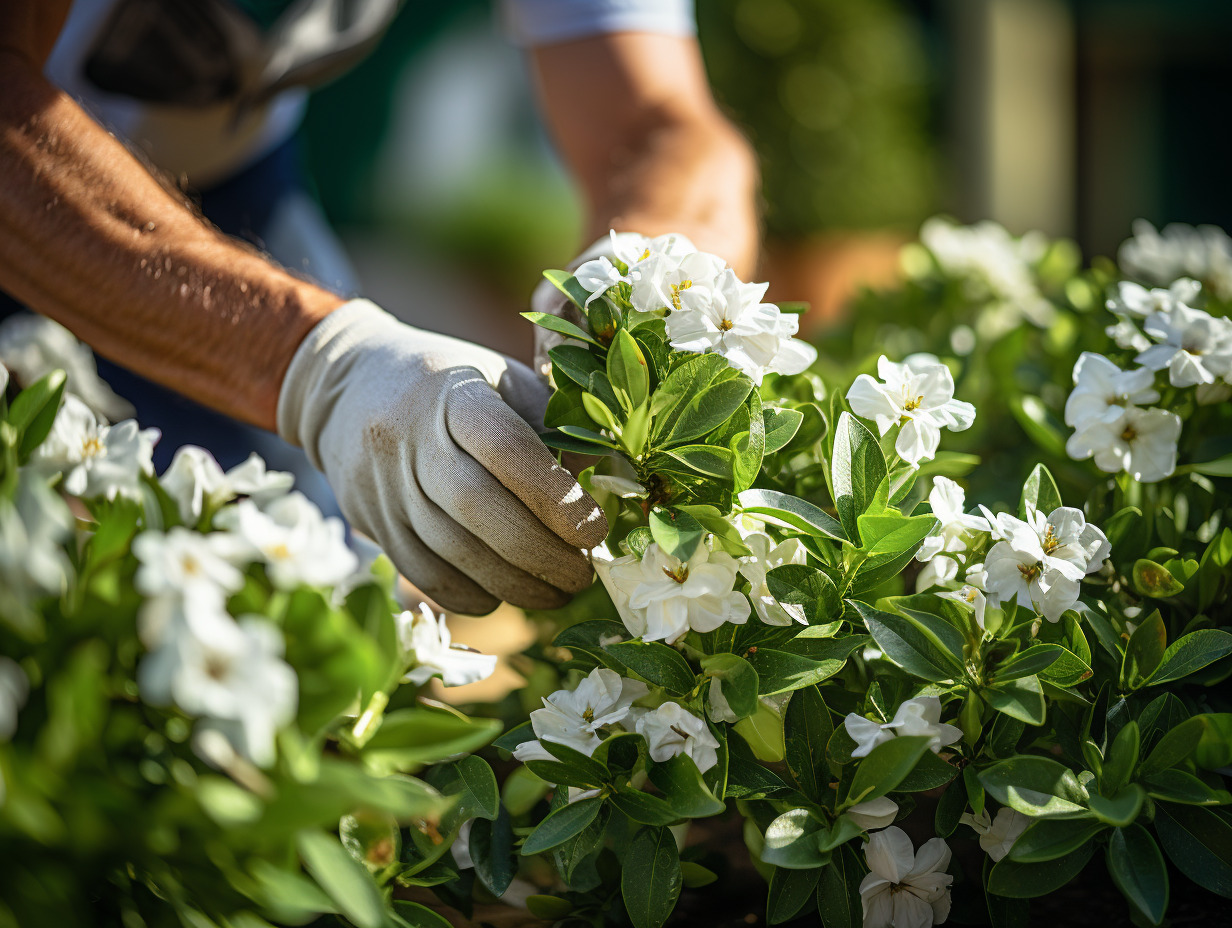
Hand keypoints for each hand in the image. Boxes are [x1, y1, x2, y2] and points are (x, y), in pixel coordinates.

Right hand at [277, 300, 607, 613]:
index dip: (554, 496)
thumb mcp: (503, 380)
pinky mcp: (370, 521)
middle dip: (540, 553)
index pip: (505, 448)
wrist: (349, 382)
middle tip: (582, 576)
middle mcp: (409, 437)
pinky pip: (424, 574)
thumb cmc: (452, 383)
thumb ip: (551, 425)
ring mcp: (383, 484)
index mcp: (453, 393)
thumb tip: (602, 486)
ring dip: (514, 583)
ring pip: (451, 550)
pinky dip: (472, 595)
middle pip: (476, 507)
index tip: (595, 531)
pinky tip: (508, 594)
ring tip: (558, 592)